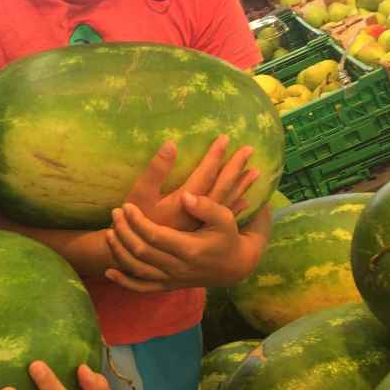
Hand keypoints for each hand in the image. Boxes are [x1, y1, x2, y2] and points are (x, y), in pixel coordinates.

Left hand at [104, 199, 271, 292]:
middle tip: (115, 214)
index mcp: (190, 249)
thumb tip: (185, 196)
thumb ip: (206, 206)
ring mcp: (171, 279)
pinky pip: (142, 288)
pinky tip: (109, 272)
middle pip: (142, 252)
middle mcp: (178, 268)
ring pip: (138, 270)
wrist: (234, 266)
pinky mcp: (167, 286)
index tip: (127, 206)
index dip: (138, 221)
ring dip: (119, 252)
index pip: (155, 236)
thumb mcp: (225, 218)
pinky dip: (124, 282)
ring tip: (109, 232)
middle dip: (124, 232)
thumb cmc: (227, 236)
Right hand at [125, 137, 259, 231]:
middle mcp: (197, 215)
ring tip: (255, 171)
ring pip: (226, 203)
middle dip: (235, 168)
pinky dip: (236, 207)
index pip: (206, 175)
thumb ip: (156, 170)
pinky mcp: (200, 234)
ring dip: (241, 186)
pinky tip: (246, 202)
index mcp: (184, 202)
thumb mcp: (140, 193)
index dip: (215, 156)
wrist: (134, 251)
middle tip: (249, 150)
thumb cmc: (135, 218)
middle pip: (221, 188)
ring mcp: (200, 226)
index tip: (225, 138)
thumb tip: (171, 144)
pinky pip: (224, 219)